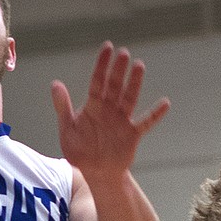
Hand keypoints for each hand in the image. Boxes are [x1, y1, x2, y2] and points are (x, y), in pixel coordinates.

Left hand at [50, 43, 168, 182]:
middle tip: (123, 53)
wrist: (95, 173)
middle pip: (115, 85)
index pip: (98, 80)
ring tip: (139, 65)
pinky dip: (155, 114)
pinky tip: (165, 103)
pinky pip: (146, 122)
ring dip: (134, 83)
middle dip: (118, 69)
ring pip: (130, 97)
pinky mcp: (132, 134)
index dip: (102, 64)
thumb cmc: (79, 151)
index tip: (108, 47)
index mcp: (93, 106)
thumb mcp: (67, 129)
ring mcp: (122, 120)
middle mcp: (109, 109)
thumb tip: (55, 83)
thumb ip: (63, 107)